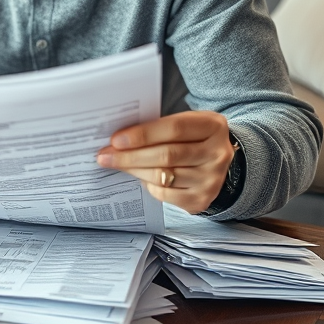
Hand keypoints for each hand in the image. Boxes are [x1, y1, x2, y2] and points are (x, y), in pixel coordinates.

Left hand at [96, 111, 234, 213]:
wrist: (215, 162)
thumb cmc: (192, 137)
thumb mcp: (185, 123)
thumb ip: (159, 127)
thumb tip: (120, 138)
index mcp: (213, 127)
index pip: (174, 129)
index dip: (143, 134)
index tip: (116, 140)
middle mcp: (217, 154)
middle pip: (167, 155)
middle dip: (130, 156)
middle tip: (105, 155)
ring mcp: (211, 180)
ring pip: (163, 176)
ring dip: (134, 170)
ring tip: (116, 164)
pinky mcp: (201, 200)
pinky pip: (165, 194)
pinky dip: (148, 184)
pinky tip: (139, 176)